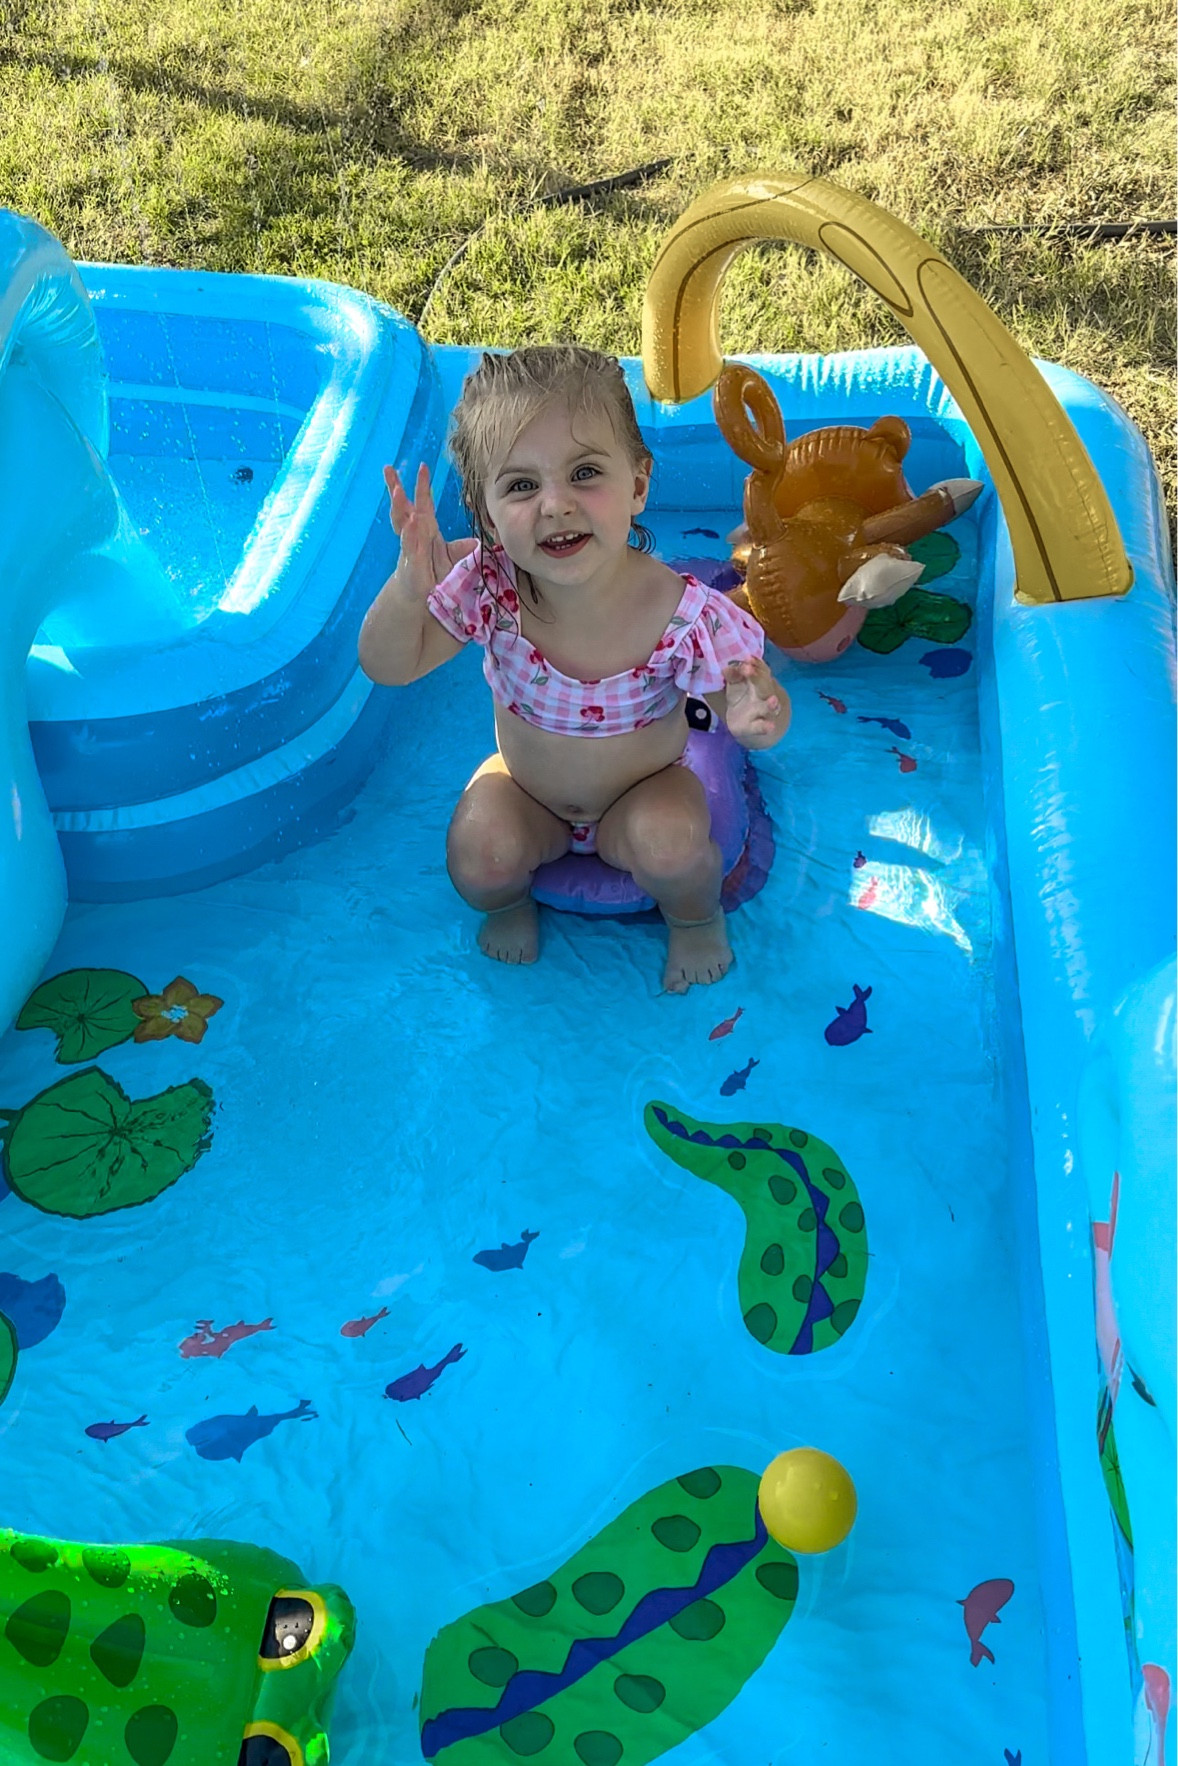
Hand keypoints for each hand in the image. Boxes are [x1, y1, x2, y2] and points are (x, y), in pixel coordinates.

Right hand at [384, 464, 476, 600]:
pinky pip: (409, 544)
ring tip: (396, 491)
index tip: (422, 466)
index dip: (422, 485)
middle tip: (389, 469)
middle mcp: (414, 533)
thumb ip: (459, 549)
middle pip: (402, 506)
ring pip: (401, 522)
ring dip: (398, 507)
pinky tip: (410, 522)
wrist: (422, 596)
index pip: (423, 502)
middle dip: (396, 488)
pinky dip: (409, 533)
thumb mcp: (450, 559)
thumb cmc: (434, 574)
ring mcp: (409, 545)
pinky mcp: (410, 560)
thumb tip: (474, 542)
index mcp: (425, 528)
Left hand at [722, 657, 783, 742]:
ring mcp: (762, 713)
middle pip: (765, 685)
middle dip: (758, 677)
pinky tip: (770, 727)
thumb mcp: (736, 686)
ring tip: (774, 700)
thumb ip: (733, 676)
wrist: (750, 726)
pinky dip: (765, 727)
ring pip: (768, 707)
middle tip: (748, 669)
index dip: (756, 664)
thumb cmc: (743, 700)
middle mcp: (764, 696)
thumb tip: (726, 668)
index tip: (748, 659)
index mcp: (759, 682)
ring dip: (770, 704)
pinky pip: (761, 727)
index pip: (761, 671)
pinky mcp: (754, 728)